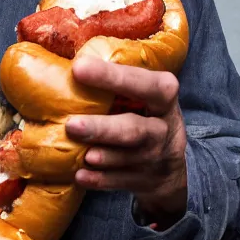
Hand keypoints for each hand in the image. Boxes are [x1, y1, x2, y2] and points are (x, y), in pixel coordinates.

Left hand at [66, 56, 187, 227]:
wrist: (172, 164)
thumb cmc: (146, 114)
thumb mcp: (145, 94)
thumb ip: (118, 80)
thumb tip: (67, 58)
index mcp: (163, 96)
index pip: (144, 84)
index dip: (113, 76)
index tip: (78, 67)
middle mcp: (162, 128)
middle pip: (135, 129)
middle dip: (104, 128)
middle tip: (72, 124)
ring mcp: (155, 158)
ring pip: (128, 159)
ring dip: (103, 157)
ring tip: (81, 154)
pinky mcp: (144, 181)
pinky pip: (120, 182)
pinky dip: (100, 180)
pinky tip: (80, 176)